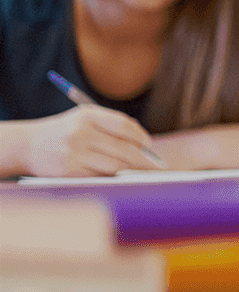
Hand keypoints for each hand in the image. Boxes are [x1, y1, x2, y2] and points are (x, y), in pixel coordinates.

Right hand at [22, 105, 162, 176]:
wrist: (29, 146)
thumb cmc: (66, 131)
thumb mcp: (85, 119)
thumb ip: (112, 126)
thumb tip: (144, 143)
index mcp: (88, 116)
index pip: (124, 126)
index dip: (141, 137)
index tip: (149, 145)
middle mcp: (81, 133)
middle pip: (124, 149)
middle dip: (143, 159)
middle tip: (155, 166)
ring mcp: (74, 153)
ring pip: (115, 165)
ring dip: (127, 169)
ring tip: (133, 169)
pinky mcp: (69, 171)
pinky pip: (100, 175)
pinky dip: (110, 175)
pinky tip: (111, 172)